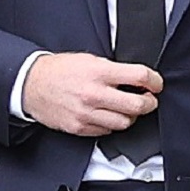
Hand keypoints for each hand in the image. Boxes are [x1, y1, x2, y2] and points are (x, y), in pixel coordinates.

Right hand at [21, 52, 162, 136]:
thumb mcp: (90, 59)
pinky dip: (112, 124)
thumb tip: (137, 78)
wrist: (32, 85)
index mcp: (99, 72)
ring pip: (125, 122)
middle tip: (149, 99)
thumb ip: (114, 69)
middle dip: (150, 103)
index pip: (140, 76)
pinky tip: (109, 115)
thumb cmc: (61, 70)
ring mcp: (87, 113)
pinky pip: (107, 131)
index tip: (157, 83)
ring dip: (132, 116)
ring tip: (128, 108)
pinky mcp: (80, 127)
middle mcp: (95, 94)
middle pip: (137, 105)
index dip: (155, 81)